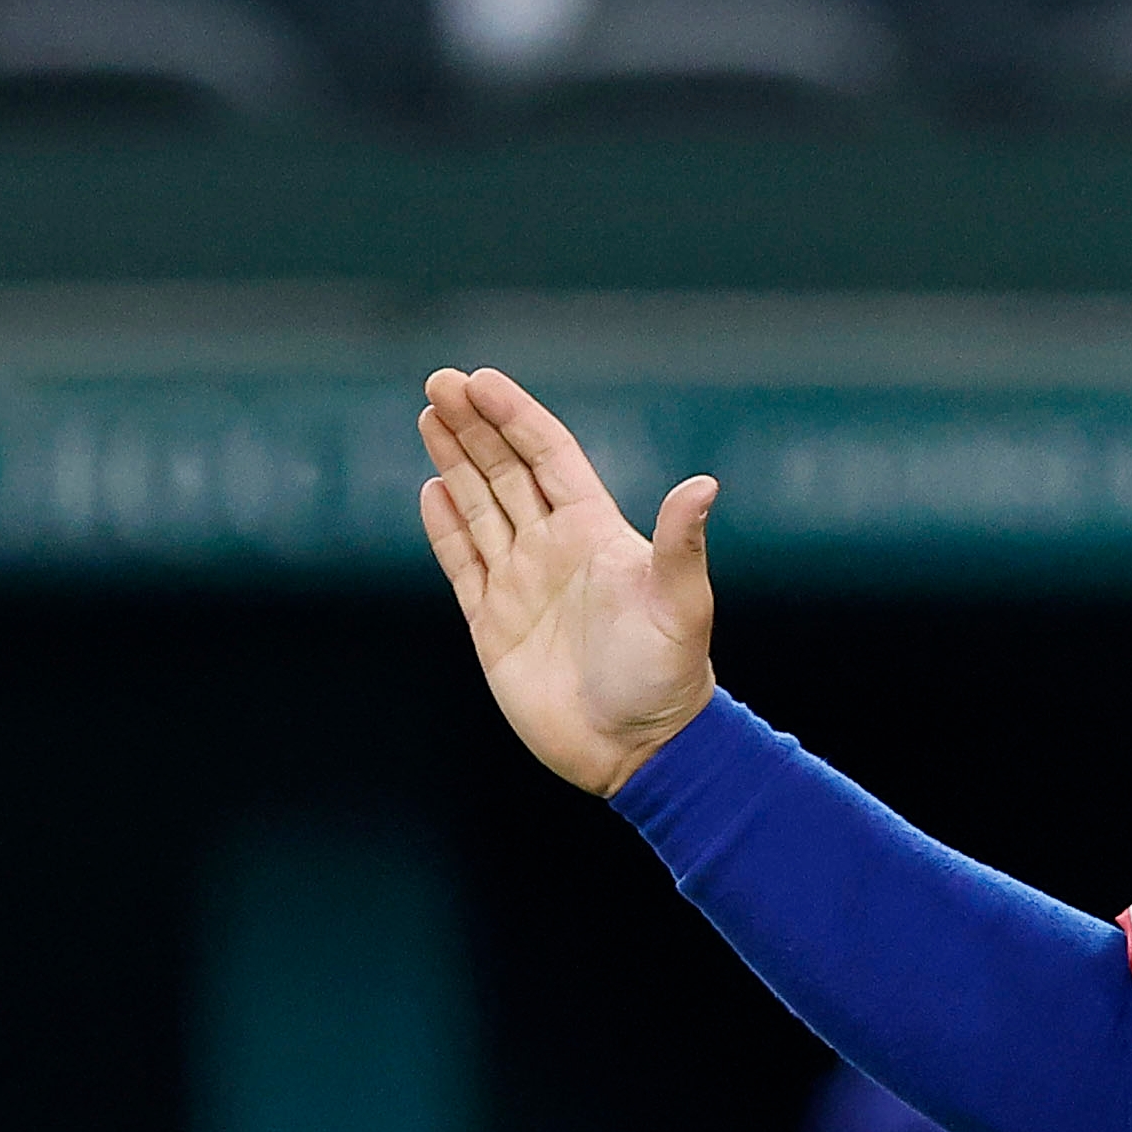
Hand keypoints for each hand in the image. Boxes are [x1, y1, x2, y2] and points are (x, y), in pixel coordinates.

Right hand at [417, 367, 720, 795]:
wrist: (637, 750)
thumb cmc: (667, 678)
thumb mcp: (683, 607)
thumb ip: (680, 545)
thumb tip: (703, 485)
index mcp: (596, 532)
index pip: (548, 455)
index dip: (514, 416)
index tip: (479, 381)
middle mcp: (555, 548)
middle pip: (505, 471)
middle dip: (473, 426)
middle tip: (438, 383)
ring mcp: (521, 584)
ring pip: (479, 508)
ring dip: (454, 463)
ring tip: (428, 417)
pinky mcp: (493, 625)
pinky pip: (463, 565)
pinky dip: (445, 529)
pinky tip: (432, 491)